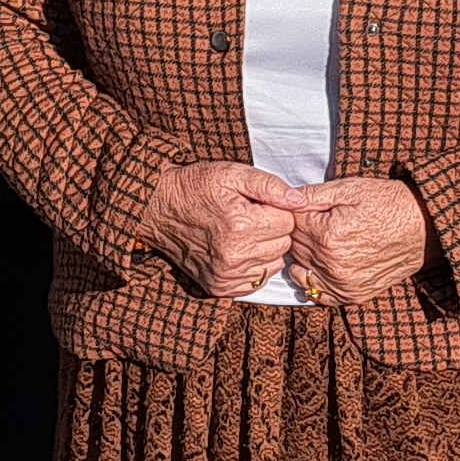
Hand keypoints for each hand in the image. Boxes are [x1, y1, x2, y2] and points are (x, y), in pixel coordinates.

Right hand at [143, 162, 297, 298]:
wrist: (158, 209)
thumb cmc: (196, 187)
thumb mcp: (232, 174)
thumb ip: (270, 186)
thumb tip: (301, 201)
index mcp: (241, 225)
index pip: (288, 223)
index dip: (275, 210)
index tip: (257, 205)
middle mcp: (234, 256)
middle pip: (283, 245)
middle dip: (272, 230)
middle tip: (249, 217)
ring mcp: (226, 275)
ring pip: (273, 264)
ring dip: (264, 250)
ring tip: (242, 233)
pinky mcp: (220, 287)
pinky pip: (257, 280)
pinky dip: (252, 266)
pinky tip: (236, 250)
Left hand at [280, 175, 436, 306]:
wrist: (422, 226)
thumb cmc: (386, 202)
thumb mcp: (349, 188)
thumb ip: (312, 195)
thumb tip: (283, 198)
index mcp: (328, 235)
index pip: (291, 224)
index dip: (296, 212)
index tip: (307, 207)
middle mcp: (332, 264)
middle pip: (294, 247)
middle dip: (299, 233)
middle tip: (314, 221)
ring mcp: (342, 284)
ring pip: (301, 270)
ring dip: (304, 256)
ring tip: (318, 241)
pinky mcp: (352, 295)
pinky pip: (318, 293)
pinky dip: (314, 279)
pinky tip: (322, 264)